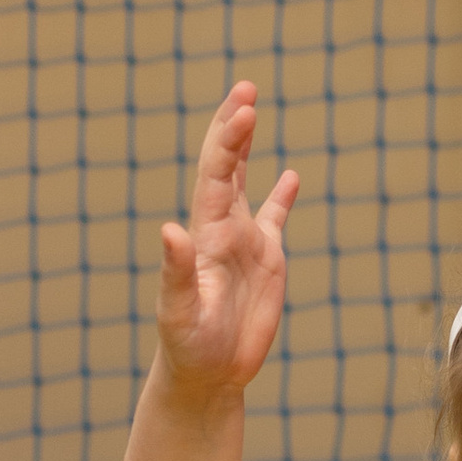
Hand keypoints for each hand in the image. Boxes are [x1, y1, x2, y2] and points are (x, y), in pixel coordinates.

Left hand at [157, 83, 296, 401]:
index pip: (216, 175)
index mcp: (206, 234)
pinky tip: (291, 176)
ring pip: (245, 182)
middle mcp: (222, 229)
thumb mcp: (179, 311)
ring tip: (250, 105)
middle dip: (233, 125)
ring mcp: (244, 243)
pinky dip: (282, 196)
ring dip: (247, 146)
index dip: (227, 140)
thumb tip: (170, 230)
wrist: (206, 375)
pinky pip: (274, 219)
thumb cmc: (188, 347)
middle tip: (245, 86)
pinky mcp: (266, 262)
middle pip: (226, 165)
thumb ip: (175, 271)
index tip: (244, 109)